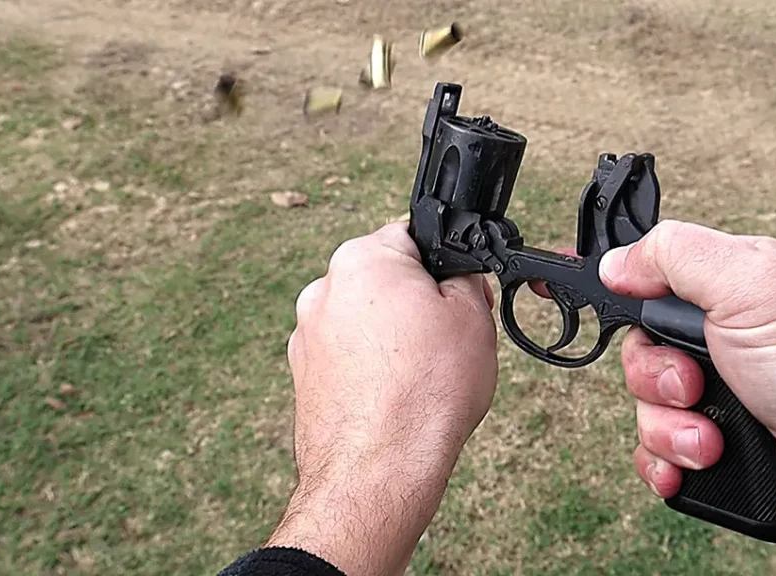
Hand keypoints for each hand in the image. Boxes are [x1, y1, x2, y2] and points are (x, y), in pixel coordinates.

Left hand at [266, 222, 497, 575]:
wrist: (378, 470)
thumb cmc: (426, 392)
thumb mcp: (473, 316)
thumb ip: (464, 279)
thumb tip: (456, 276)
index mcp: (363, 259)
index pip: (411, 237)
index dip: (445, 268)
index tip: (461, 297)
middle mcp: (324, 290)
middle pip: (385, 280)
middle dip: (417, 303)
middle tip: (448, 341)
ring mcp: (306, 335)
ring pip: (365, 321)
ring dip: (391, 338)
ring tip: (421, 378)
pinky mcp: (302, 376)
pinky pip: (347, 358)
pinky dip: (369, 369)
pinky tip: (394, 398)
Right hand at [599, 220, 775, 574]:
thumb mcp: (751, 281)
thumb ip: (676, 256)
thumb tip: (617, 262)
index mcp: (728, 288)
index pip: (649, 277)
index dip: (616, 290)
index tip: (578, 293)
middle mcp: (720, 341)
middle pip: (636, 352)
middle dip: (654, 377)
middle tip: (695, 383)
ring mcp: (720, 397)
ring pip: (643, 410)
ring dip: (670, 428)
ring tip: (713, 435)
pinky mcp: (718, 448)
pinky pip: (657, 455)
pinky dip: (670, 463)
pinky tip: (700, 463)